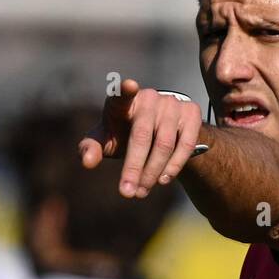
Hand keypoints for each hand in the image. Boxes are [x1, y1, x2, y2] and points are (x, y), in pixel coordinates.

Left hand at [78, 79, 202, 198]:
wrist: (161, 132)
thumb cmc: (125, 135)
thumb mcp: (106, 140)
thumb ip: (91, 148)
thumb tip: (87, 162)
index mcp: (123, 101)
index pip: (122, 94)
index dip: (125, 90)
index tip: (128, 86)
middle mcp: (149, 97)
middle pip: (142, 135)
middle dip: (134, 167)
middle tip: (127, 193)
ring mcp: (171, 103)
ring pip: (164, 144)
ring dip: (152, 173)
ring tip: (141, 192)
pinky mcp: (190, 112)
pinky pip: (185, 144)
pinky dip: (174, 166)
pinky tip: (162, 180)